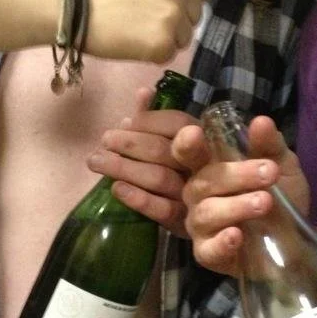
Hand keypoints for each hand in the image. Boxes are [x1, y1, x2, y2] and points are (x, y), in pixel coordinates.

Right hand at [84, 0, 208, 63]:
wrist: (76, 9)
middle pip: (194, 15)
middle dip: (173, 18)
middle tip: (141, 15)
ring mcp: (172, 17)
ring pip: (184, 35)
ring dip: (165, 36)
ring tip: (138, 27)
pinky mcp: (162, 44)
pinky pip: (171, 53)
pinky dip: (155, 53)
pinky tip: (135, 41)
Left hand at [87, 87, 197, 236]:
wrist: (220, 220)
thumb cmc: (191, 173)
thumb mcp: (177, 144)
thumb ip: (159, 120)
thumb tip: (143, 93)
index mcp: (206, 140)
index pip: (177, 122)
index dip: (148, 121)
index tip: (125, 122)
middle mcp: (205, 166)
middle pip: (164, 149)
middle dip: (129, 143)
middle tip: (104, 141)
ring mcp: (196, 196)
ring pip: (158, 177)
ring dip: (123, 168)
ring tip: (96, 162)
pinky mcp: (187, 224)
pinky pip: (162, 210)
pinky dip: (138, 198)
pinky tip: (116, 189)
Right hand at [173, 114, 308, 276]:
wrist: (298, 239)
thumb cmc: (282, 195)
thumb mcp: (281, 165)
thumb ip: (269, 145)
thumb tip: (261, 122)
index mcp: (209, 167)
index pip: (186, 152)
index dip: (186, 144)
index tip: (194, 133)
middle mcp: (198, 195)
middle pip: (202, 180)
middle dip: (237, 175)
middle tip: (270, 173)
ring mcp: (201, 226)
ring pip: (205, 212)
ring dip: (236, 205)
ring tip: (266, 202)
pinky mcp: (209, 254)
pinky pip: (207, 249)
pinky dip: (222, 242)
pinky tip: (237, 235)